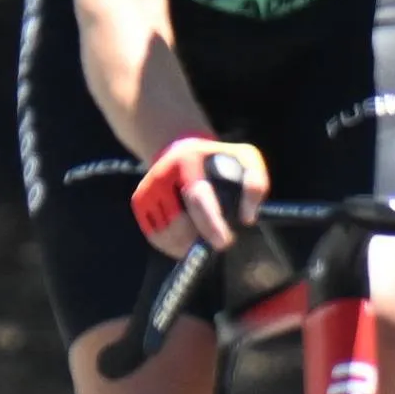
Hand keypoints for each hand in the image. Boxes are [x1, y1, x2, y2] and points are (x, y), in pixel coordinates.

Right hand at [131, 137, 265, 257]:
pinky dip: (172, 245)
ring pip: (165, 233)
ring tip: (204, 238)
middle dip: (198, 238)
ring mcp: (147, 189)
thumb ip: (255, 183)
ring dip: (186, 244)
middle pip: (177, 221)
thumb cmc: (219, 158)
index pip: (197, 198)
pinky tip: (188, 240)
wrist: (180, 148)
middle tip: (219, 242)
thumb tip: (247, 218)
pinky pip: (155, 235)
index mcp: (188, 161)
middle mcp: (162, 175)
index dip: (210, 223)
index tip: (224, 243)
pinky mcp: (139, 201)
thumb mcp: (245, 158)